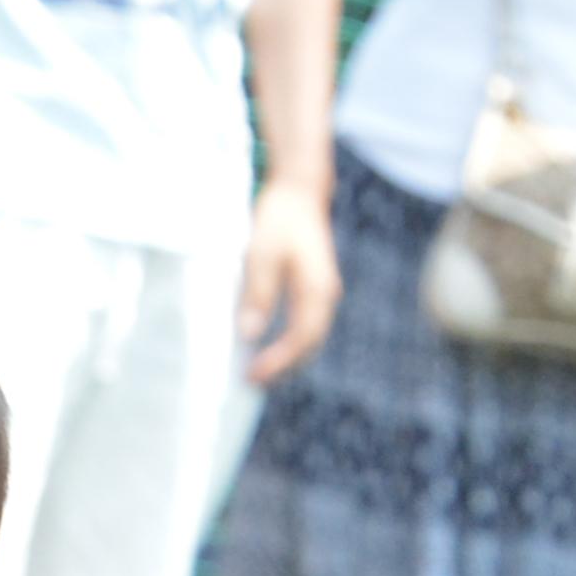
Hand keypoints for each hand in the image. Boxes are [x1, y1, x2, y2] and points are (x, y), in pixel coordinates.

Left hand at [239, 180, 339, 385]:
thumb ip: (257, 294)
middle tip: (250, 382)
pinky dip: (285, 343)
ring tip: (255, 373)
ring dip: (284, 358)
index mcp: (317, 288)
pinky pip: (302, 326)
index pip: (301, 337)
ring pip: (307, 338)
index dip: (278, 361)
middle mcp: (325, 295)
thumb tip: (250, 334)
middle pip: (308, 345)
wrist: (298, 193)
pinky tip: (264, 349)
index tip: (253, 375)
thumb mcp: (261, 254)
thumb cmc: (279, 220)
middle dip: (282, 367)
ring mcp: (321, 294)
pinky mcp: (311, 291)